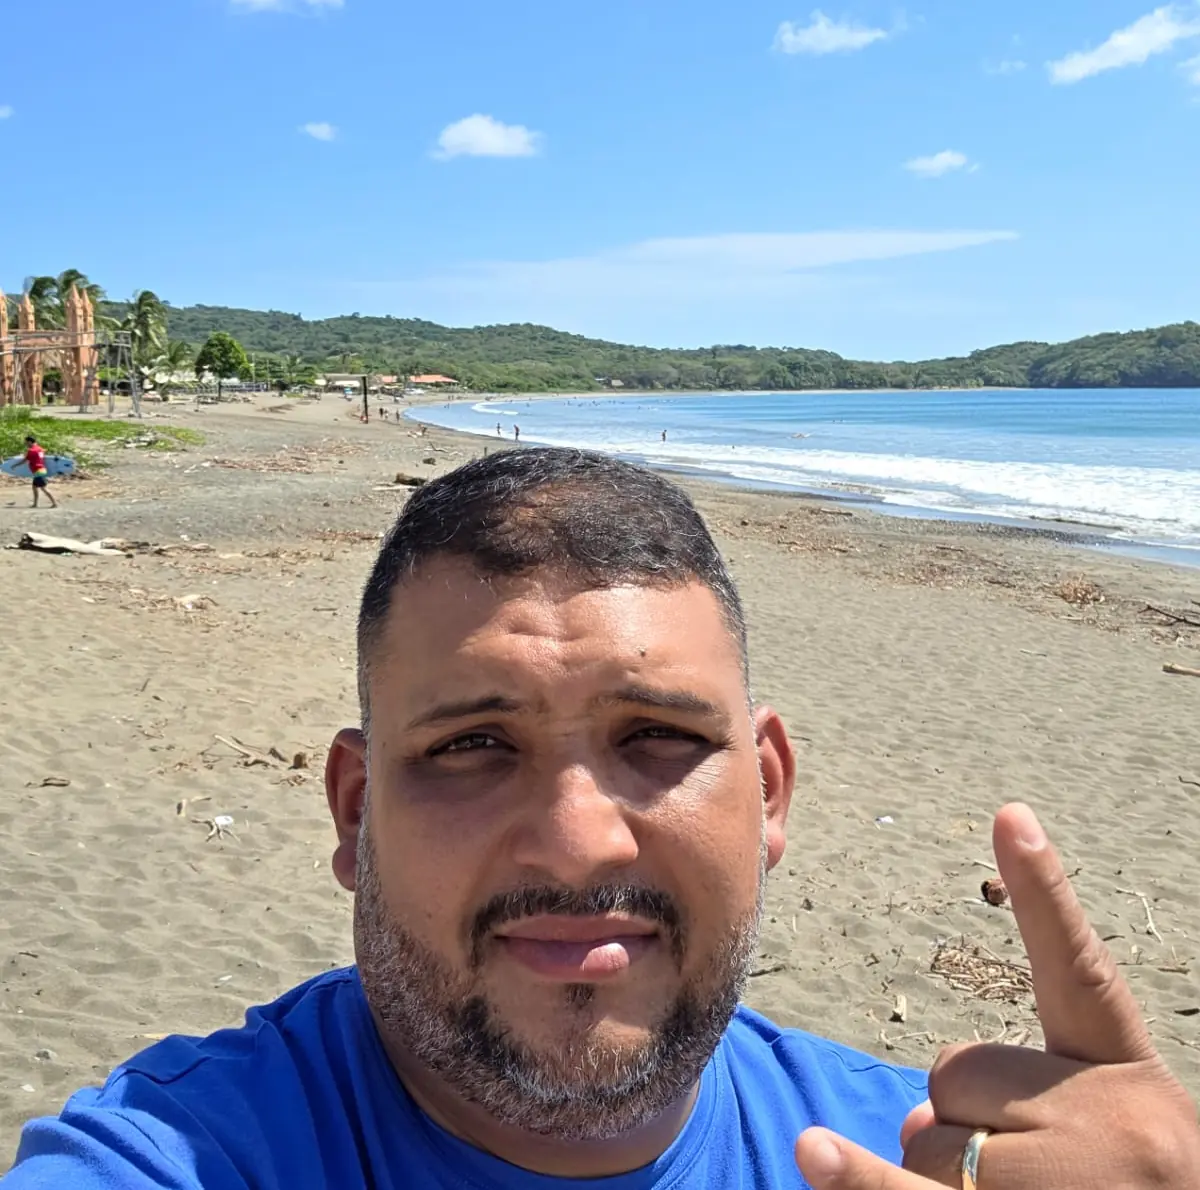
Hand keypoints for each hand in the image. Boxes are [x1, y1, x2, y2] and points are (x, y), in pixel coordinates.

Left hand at [795, 803, 1199, 1188]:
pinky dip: (859, 1179)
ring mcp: (1074, 1187)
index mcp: (1135, 1083)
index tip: (1009, 814)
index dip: (1044, 891)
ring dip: (935, 1180)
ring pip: (926, 1133)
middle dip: (964, 1123)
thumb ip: (1026, 1102)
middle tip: (1029, 1185)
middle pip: (959, 1073)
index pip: (1081, 973)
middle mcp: (1120, 1124)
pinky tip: (814, 1156)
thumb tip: (921, 1111)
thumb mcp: (1114, 1150)